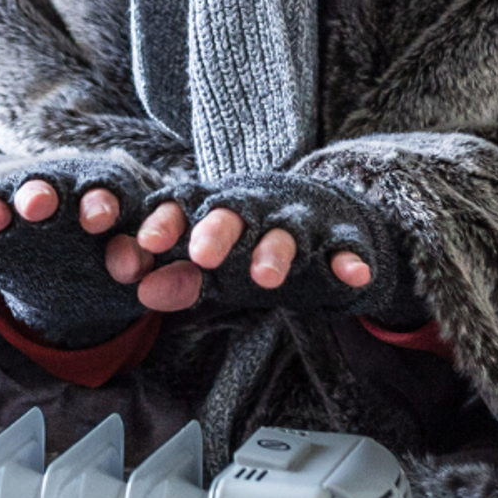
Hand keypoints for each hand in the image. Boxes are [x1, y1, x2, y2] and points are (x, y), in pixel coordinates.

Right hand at [0, 161, 154, 348]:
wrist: (78, 276)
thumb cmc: (119, 266)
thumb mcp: (148, 276)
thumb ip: (172, 277)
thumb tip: (191, 281)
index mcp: (104, 197)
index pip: (106, 189)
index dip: (102, 201)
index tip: (99, 219)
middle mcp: (60, 196)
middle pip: (49, 185)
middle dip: (42, 193)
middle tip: (36, 206)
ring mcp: (17, 213)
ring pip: (3, 202)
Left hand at [120, 200, 375, 312]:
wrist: (323, 213)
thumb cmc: (252, 242)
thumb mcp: (213, 264)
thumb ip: (179, 277)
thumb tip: (143, 292)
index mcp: (216, 207)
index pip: (184, 206)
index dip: (166, 222)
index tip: (148, 243)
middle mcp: (256, 206)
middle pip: (233, 211)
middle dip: (217, 230)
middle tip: (202, 255)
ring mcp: (299, 219)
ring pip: (286, 231)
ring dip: (276, 252)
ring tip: (265, 277)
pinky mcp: (341, 234)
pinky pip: (346, 245)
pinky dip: (349, 259)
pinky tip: (355, 274)